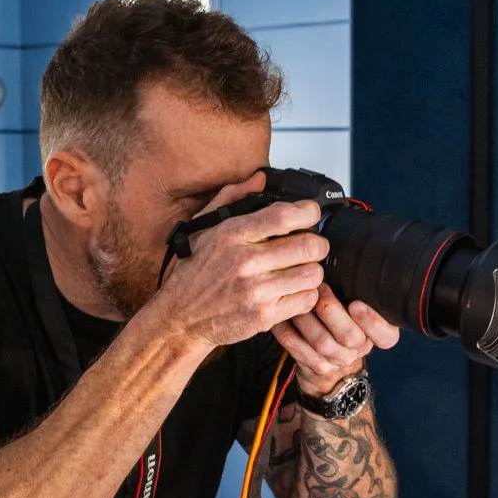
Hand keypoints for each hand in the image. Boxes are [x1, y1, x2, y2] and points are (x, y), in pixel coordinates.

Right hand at [148, 174, 330, 350]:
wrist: (179, 319)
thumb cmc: (192, 275)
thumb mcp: (202, 229)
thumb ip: (232, 198)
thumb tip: (260, 179)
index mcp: (232, 234)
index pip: (285, 215)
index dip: (309, 212)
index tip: (310, 215)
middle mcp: (245, 261)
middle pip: (309, 245)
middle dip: (318, 244)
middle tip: (312, 247)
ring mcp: (256, 291)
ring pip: (313, 274)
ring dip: (312, 271)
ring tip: (299, 270)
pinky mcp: (264, 316)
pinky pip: (306, 300)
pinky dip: (304, 295)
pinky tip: (291, 291)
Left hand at [274, 283, 401, 395]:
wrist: (333, 362)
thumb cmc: (346, 316)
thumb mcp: (359, 302)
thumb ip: (359, 289)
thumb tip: (348, 259)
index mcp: (379, 333)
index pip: (386, 335)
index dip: (371, 321)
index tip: (355, 304)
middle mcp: (361, 348)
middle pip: (349, 336)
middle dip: (331, 310)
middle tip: (319, 288)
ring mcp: (339, 360)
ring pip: (322, 341)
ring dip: (307, 317)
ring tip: (298, 296)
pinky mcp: (318, 367)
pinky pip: (299, 349)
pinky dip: (288, 330)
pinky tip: (284, 313)